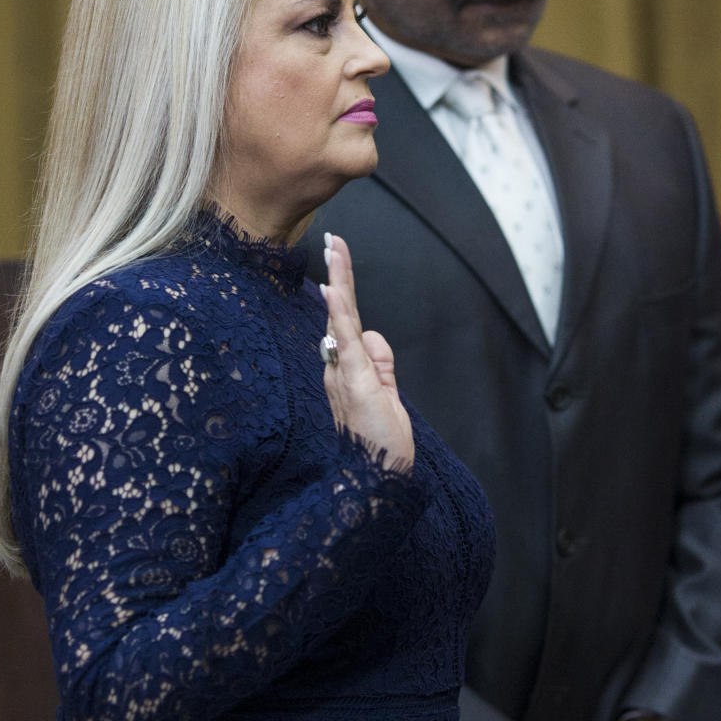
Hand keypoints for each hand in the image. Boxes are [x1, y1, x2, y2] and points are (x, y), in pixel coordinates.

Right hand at [320, 233, 414, 470]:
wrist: (377, 480)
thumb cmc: (380, 445)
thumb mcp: (386, 397)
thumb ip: (380, 364)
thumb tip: (372, 333)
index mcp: (345, 370)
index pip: (343, 322)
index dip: (340, 290)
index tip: (336, 257)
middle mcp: (336, 368)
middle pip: (337, 312)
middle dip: (337, 274)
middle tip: (333, 239)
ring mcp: (342, 373)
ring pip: (338, 319)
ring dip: (338, 281)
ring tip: (335, 249)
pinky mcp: (353, 381)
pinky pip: (344, 341)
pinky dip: (338, 314)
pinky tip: (333, 292)